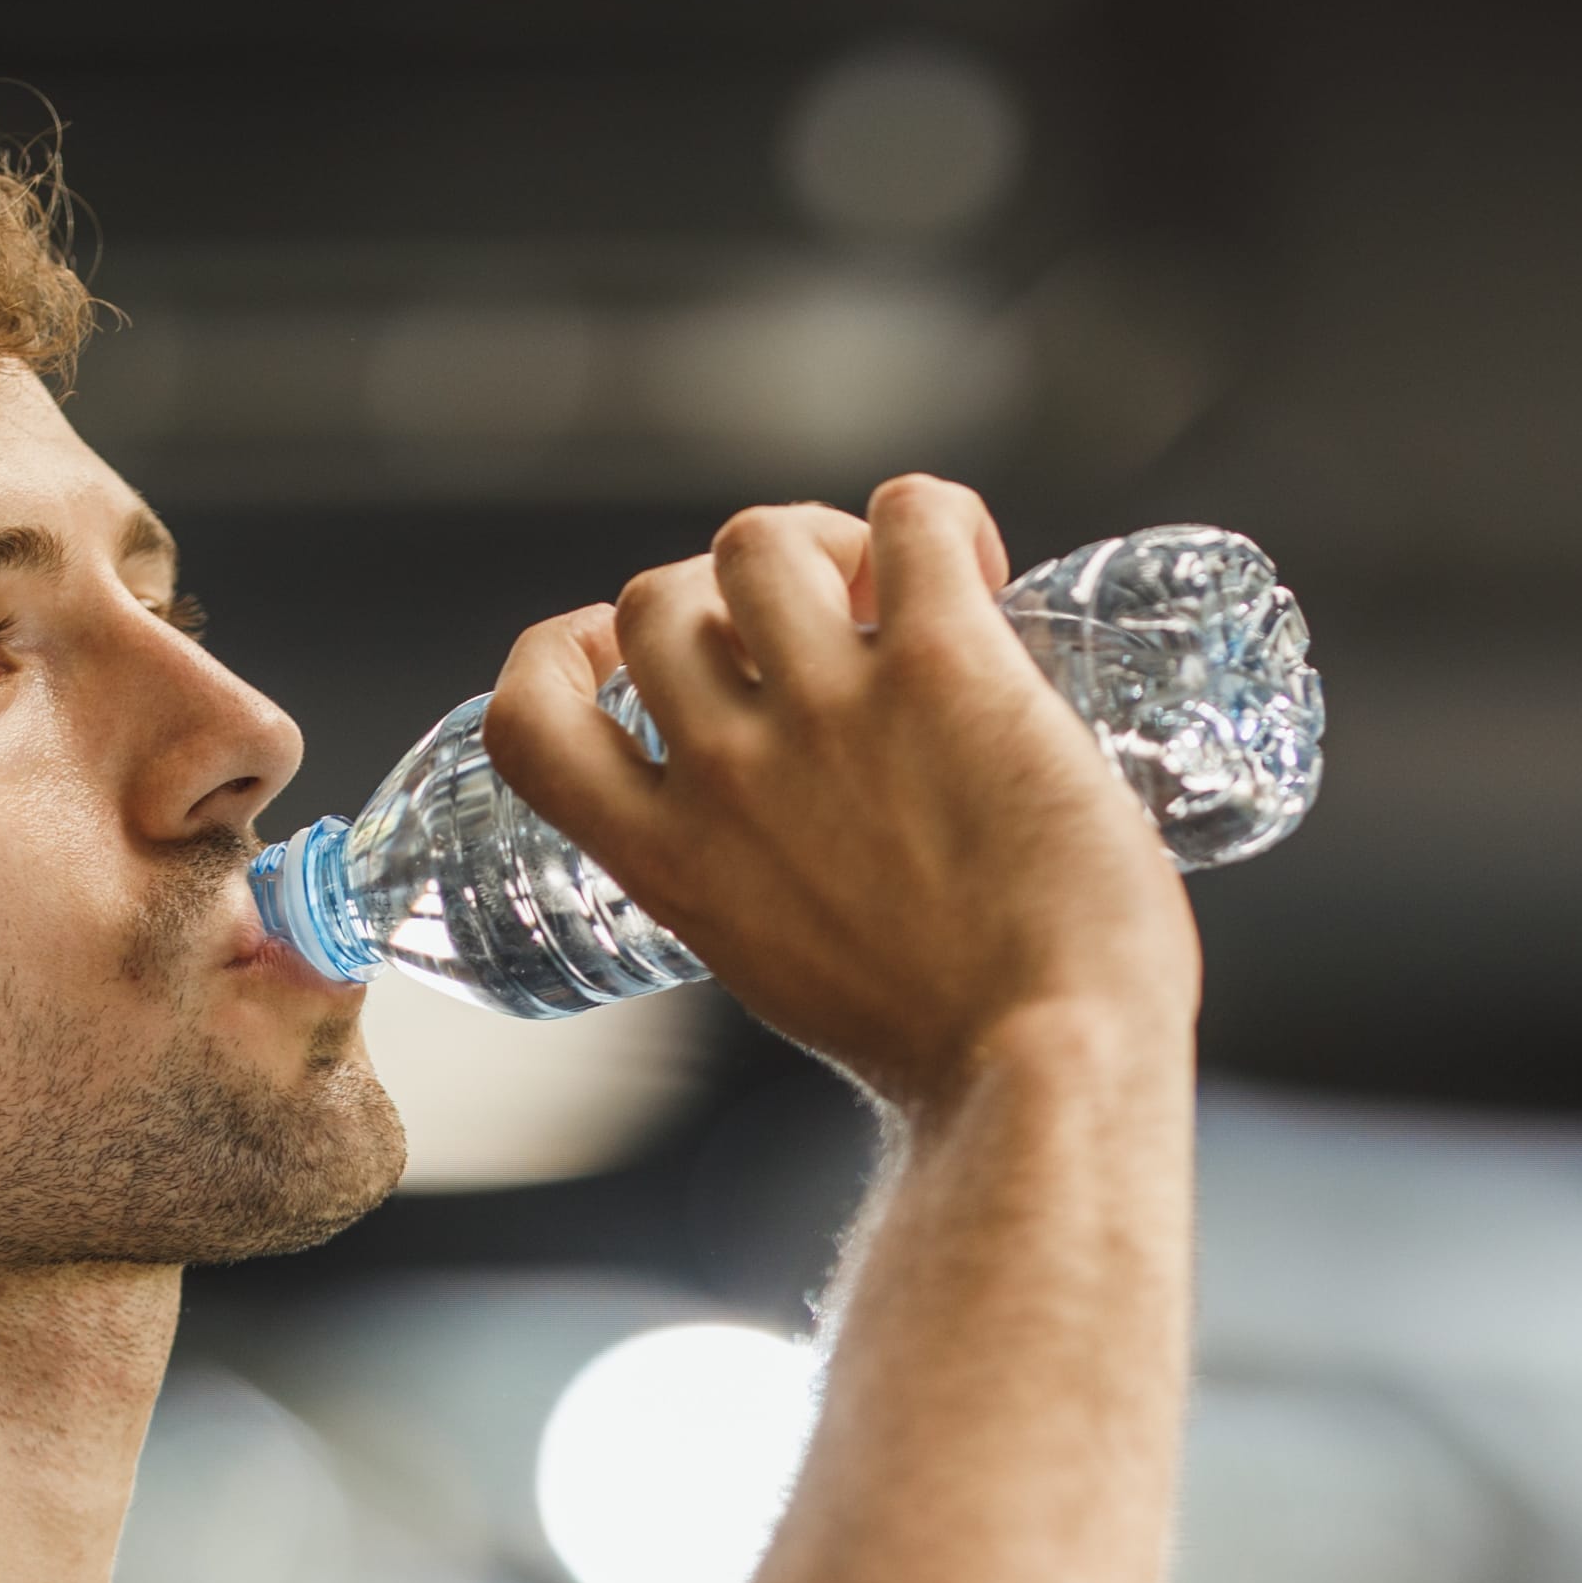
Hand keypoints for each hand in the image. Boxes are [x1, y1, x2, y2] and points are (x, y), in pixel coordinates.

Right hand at [479, 476, 1199, 1110]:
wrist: (1051, 1068)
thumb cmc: (954, 1055)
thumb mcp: (787, 978)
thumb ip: (759, 894)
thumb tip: (803, 849)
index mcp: (672, 863)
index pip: (530, 720)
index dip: (561, 652)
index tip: (615, 645)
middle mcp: (727, 773)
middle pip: (658, 602)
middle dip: (724, 592)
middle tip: (815, 628)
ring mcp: (830, 711)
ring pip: (760, 538)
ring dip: (819, 541)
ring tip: (889, 592)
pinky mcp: (943, 666)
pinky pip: (910, 514)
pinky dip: (937, 517)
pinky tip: (979, 567)